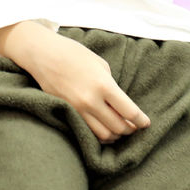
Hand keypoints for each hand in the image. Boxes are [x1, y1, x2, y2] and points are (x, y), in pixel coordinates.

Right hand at [0, 22, 149, 142]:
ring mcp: (77, 109)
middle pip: (119, 127)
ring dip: (115, 135)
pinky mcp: (68, 112)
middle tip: (134, 126)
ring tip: (119, 129)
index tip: (146, 123)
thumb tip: (119, 103)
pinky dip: (99, 134)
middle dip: (130, 129)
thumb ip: (111, 85)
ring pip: (104, 135)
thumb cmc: (73, 54)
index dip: (141, 120)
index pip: (129, 111)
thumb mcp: (100, 64)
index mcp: (103, 84)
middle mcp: (91, 100)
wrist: (43, 54)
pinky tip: (103, 129)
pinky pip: (88, 131)